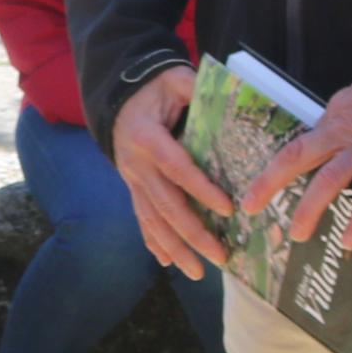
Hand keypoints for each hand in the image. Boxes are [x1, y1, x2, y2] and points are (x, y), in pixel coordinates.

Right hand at [108, 66, 234, 278]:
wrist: (118, 98)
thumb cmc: (154, 89)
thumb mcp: (174, 80)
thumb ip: (196, 88)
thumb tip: (232, 97)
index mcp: (147, 137)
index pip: (177, 168)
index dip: (201, 189)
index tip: (228, 209)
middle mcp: (136, 165)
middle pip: (166, 205)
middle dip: (193, 234)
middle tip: (221, 255)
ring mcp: (132, 180)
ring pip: (153, 220)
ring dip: (176, 248)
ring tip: (199, 272)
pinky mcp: (133, 188)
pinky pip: (142, 219)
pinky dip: (154, 242)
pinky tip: (168, 262)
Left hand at [239, 75, 351, 253]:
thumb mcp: (347, 107)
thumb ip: (329, 129)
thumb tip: (311, 151)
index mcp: (329, 126)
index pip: (292, 150)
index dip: (269, 174)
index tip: (249, 199)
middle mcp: (342, 138)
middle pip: (300, 158)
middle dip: (273, 184)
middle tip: (252, 209)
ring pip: (331, 180)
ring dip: (311, 208)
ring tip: (298, 235)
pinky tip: (349, 241)